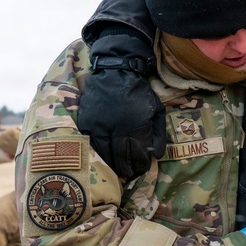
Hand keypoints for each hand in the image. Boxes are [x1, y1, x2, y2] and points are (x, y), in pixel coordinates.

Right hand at [79, 28, 166, 179]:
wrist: (116, 72)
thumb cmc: (140, 92)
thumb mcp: (157, 110)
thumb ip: (158, 134)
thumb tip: (156, 155)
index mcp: (135, 128)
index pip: (136, 157)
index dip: (139, 166)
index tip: (140, 169)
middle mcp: (116, 130)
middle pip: (119, 160)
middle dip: (125, 169)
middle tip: (128, 173)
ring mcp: (99, 126)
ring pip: (103, 154)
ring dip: (110, 164)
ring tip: (115, 167)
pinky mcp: (86, 122)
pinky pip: (90, 144)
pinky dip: (97, 152)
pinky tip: (103, 156)